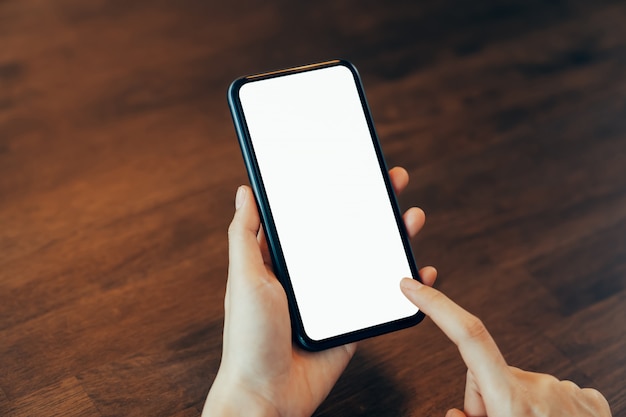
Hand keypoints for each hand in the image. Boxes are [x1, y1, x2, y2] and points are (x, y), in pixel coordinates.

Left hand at [203, 167, 436, 416]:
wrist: (267, 397)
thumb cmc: (247, 339)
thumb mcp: (244, 279)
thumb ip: (245, 236)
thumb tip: (244, 191)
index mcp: (282, 260)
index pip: (310, 216)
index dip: (331, 190)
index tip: (351, 167)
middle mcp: (309, 275)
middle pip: (346, 232)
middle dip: (371, 206)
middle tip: (392, 181)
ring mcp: (333, 299)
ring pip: (368, 260)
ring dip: (392, 238)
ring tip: (411, 216)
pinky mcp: (351, 323)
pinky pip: (380, 298)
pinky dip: (403, 284)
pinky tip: (419, 270)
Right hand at [400, 279, 611, 416]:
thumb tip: (457, 412)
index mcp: (511, 400)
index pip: (468, 337)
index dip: (437, 307)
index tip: (413, 287)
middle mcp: (540, 387)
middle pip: (487, 375)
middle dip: (484, 400)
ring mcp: (567, 391)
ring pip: (519, 387)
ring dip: (515, 409)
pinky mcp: (588, 399)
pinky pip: (551, 394)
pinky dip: (545, 411)